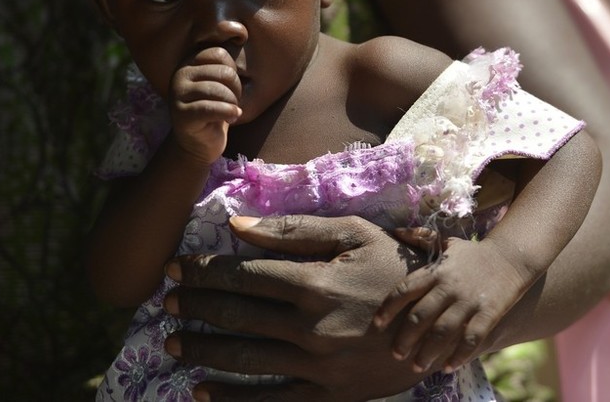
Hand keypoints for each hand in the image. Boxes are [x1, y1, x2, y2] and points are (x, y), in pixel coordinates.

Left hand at [163, 214, 429, 400]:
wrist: (443, 319)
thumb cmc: (396, 266)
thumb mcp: (355, 234)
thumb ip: (295, 230)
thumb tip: (238, 225)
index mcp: (316, 282)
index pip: (243, 275)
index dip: (204, 270)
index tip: (176, 267)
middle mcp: (311, 326)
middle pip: (236, 315)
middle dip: (195, 306)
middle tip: (167, 300)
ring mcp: (318, 366)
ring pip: (244, 358)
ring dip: (201, 349)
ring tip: (172, 341)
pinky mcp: (329, 395)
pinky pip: (270, 401)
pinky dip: (231, 398)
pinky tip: (201, 391)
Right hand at [169, 47, 241, 163]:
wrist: (199, 143)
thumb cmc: (215, 108)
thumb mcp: (220, 81)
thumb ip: (225, 61)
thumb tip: (240, 30)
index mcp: (188, 63)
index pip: (220, 54)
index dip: (234, 72)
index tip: (231, 88)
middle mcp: (179, 75)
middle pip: (224, 72)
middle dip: (236, 90)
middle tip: (232, 102)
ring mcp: (178, 95)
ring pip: (220, 91)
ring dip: (233, 103)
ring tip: (230, 111)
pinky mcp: (182, 115)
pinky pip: (214, 108)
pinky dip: (229, 113)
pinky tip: (233, 117)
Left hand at [374, 228, 534, 374]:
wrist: (511, 257)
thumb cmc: (473, 253)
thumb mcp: (447, 242)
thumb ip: (421, 238)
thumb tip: (395, 231)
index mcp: (436, 270)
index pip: (405, 290)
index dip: (388, 308)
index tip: (378, 325)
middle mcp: (449, 286)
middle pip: (420, 316)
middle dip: (405, 339)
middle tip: (396, 355)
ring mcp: (469, 300)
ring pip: (443, 331)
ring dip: (427, 352)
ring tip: (417, 366)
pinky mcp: (489, 312)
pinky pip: (471, 338)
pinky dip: (459, 355)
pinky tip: (448, 366)